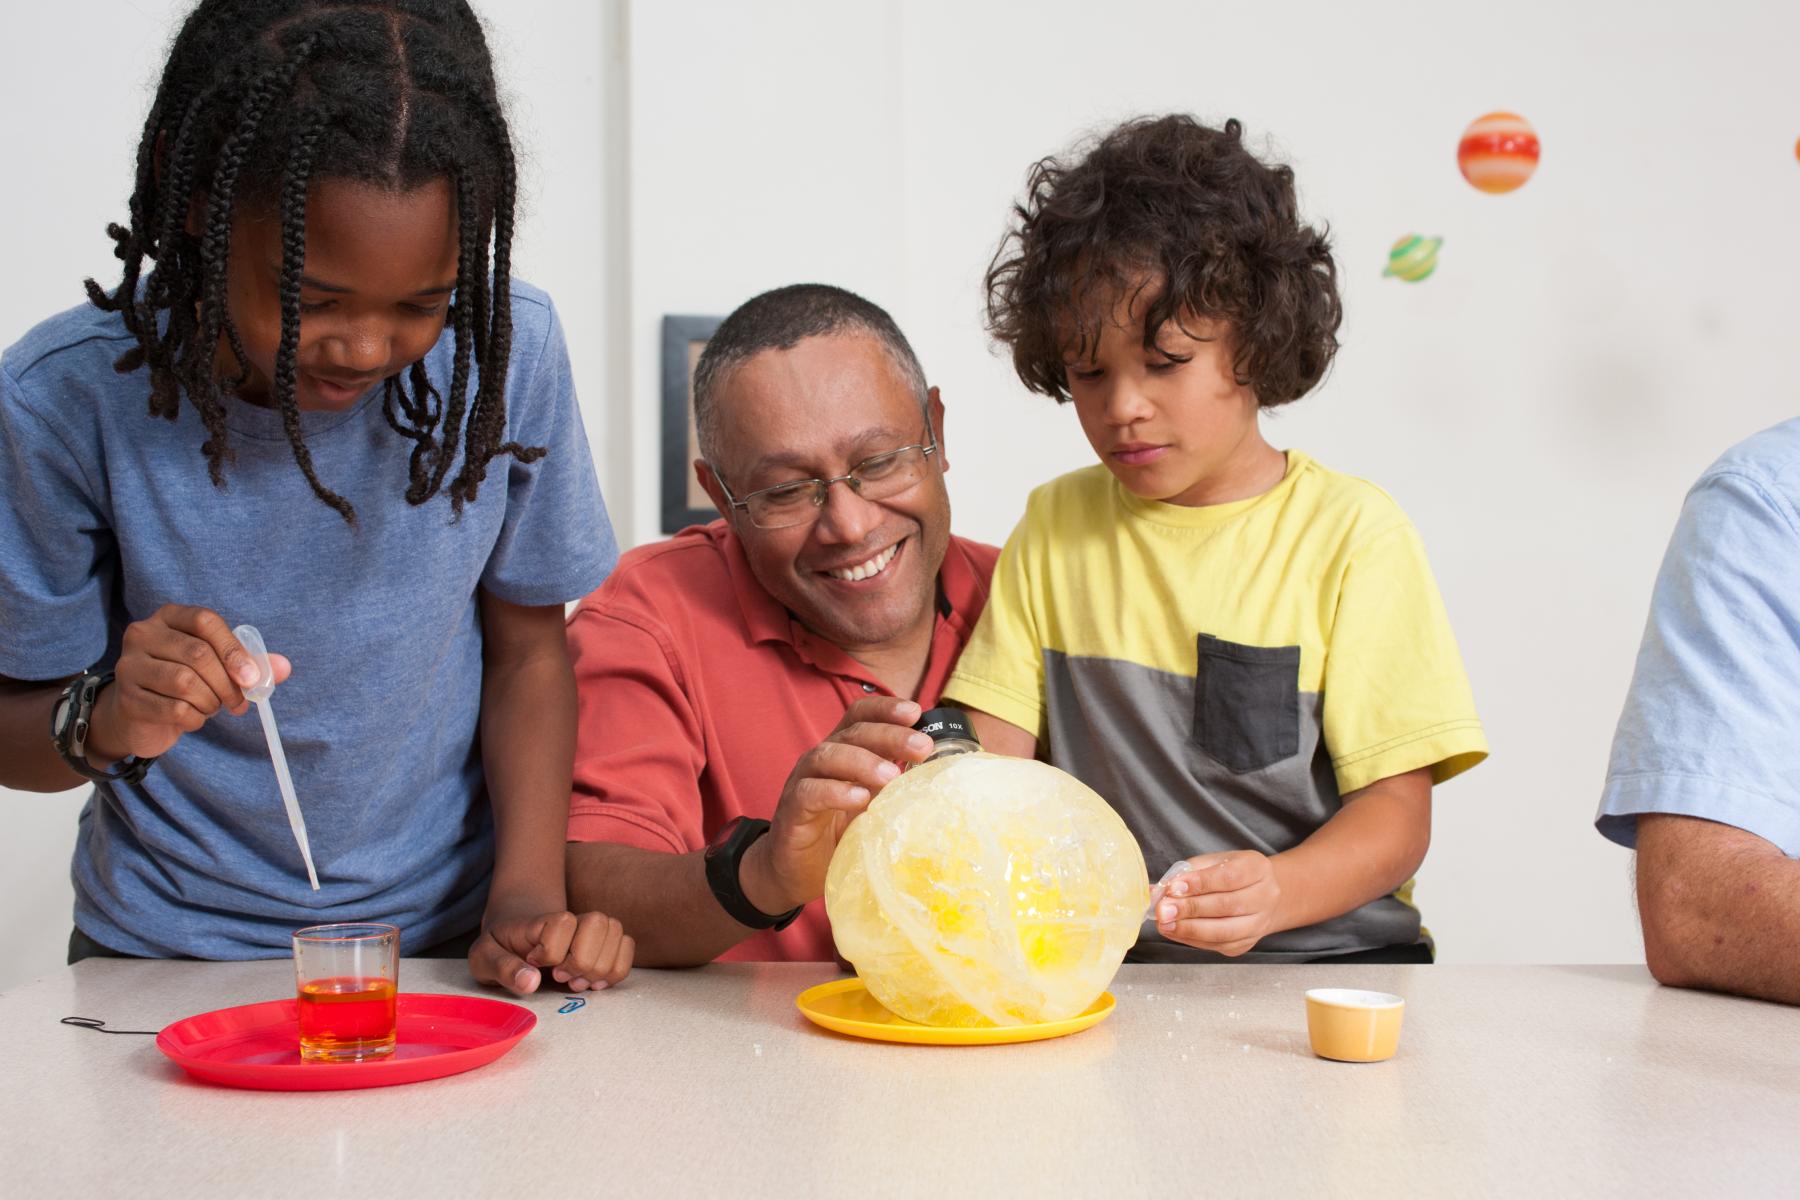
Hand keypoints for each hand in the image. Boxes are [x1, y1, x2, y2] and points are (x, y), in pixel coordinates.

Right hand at [86, 604, 291, 763]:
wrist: (140, 716)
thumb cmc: (186, 682)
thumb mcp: (219, 667)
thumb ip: (251, 663)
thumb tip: (283, 667)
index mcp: (169, 617)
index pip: (205, 621)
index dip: (234, 650)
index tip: (252, 678)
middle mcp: (143, 634)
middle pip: (198, 654)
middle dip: (228, 684)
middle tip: (239, 702)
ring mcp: (130, 666)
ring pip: (185, 682)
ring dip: (211, 702)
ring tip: (213, 707)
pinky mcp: (127, 698)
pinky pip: (175, 710)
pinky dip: (196, 719)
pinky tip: (194, 718)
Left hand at [469, 911, 634, 995]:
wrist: (514, 931)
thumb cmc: (499, 947)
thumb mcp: (484, 958)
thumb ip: (503, 968)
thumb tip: (531, 982)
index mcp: (539, 921)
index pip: (562, 922)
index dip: (551, 950)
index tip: (533, 961)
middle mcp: (571, 920)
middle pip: (598, 922)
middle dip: (582, 960)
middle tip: (560, 977)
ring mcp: (591, 929)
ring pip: (617, 932)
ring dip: (600, 966)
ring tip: (576, 982)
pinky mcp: (604, 942)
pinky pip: (627, 946)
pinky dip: (616, 969)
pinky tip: (594, 982)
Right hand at [740, 696, 933, 916]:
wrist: (796, 871)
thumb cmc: (840, 833)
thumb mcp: (874, 803)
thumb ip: (895, 784)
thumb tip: (940, 774)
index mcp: (843, 749)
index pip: (860, 715)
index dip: (885, 708)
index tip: (916, 712)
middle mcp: (822, 758)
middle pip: (853, 732)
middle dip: (890, 735)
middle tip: (922, 748)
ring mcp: (803, 781)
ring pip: (829, 756)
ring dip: (864, 762)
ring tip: (892, 776)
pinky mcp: (792, 809)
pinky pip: (810, 792)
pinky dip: (836, 792)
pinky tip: (860, 799)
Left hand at [1154, 851, 1281, 956]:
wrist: (1263, 896)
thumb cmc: (1231, 874)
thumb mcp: (1213, 862)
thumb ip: (1187, 873)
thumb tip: (1157, 889)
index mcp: (1256, 869)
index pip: (1229, 877)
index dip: (1200, 883)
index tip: (1174, 887)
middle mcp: (1264, 897)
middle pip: (1226, 906)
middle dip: (1190, 909)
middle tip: (1163, 909)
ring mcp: (1257, 924)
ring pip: (1223, 931)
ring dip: (1189, 929)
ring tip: (1165, 923)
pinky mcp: (1245, 943)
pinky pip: (1217, 944)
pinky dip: (1192, 939)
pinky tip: (1174, 931)